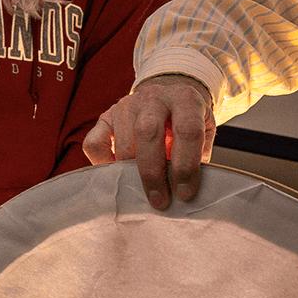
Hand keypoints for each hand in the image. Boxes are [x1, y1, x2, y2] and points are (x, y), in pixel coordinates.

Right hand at [82, 74, 214, 208]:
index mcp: (185, 99)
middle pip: (148, 133)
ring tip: (140, 193)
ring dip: (130, 174)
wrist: (169, 96)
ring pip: (122, 142)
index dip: (186, 166)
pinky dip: (103, 164)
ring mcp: (127, 105)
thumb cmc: (187, 123)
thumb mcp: (203, 134)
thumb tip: (185, 196)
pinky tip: (118, 175)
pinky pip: (94, 144)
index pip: (187, 131)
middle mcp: (154, 97)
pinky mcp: (106, 116)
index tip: (185, 194)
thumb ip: (197, 159)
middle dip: (153, 173)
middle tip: (159, 201)